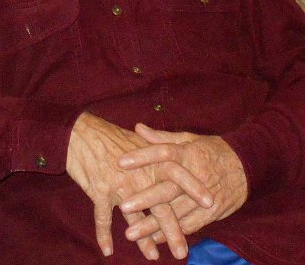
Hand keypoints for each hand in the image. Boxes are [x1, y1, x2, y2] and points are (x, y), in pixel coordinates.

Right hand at [66, 113, 211, 259]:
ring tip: (153, 257)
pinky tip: (107, 250)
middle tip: (183, 251)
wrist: (80, 134)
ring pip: (135, 217)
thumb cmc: (108, 136)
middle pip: (160, 204)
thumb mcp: (135, 140)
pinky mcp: (100, 191)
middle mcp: (138, 173)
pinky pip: (103, 218)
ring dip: (143, 239)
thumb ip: (154, 148)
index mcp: (150, 159)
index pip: (178, 173)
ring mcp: (119, 184)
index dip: (193, 187)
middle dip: (172, 229)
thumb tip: (172, 154)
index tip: (210, 203)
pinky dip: (104, 235)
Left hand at [119, 124, 247, 244]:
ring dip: (154, 225)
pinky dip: (171, 234)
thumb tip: (137, 128)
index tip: (121, 161)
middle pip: (168, 188)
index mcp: (189, 153)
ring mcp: (204, 196)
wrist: (247, 165)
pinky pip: (189, 225)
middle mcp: (195, 175)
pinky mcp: (212, 212)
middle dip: (145, 199)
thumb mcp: (189, 139)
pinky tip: (153, 240)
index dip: (143, 156)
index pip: (163, 151)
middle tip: (123, 207)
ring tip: (132, 233)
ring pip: (176, 212)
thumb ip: (162, 137)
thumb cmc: (211, 150)